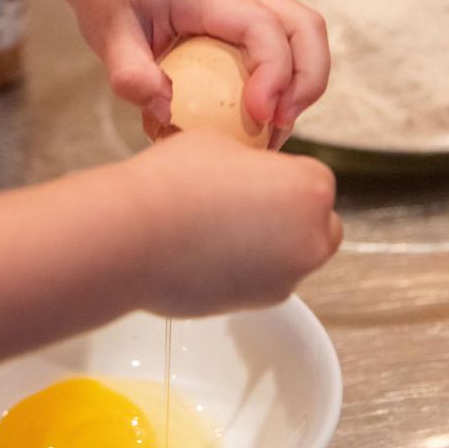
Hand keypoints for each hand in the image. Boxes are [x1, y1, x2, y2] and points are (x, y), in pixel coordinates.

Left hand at [65, 0, 328, 142]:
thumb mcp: (106, 35)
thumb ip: (130, 76)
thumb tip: (166, 113)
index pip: (263, 26)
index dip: (274, 72)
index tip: (259, 116)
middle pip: (306, 26)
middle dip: (306, 81)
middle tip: (278, 126)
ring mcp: (248, 5)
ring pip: (305, 35)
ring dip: (301, 84)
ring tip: (272, 130)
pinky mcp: (246, 22)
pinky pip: (284, 48)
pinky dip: (284, 84)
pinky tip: (255, 118)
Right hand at [123, 128, 341, 317]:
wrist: (132, 234)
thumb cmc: (173, 181)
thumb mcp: (218, 142)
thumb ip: (249, 159)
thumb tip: (245, 172)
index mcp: (310, 189)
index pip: (313, 179)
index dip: (280, 175)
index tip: (250, 176)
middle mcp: (311, 238)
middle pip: (316, 224)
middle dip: (290, 215)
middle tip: (243, 203)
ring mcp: (287, 276)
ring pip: (290, 257)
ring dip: (268, 244)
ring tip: (217, 229)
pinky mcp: (257, 305)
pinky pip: (262, 281)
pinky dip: (245, 270)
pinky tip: (207, 253)